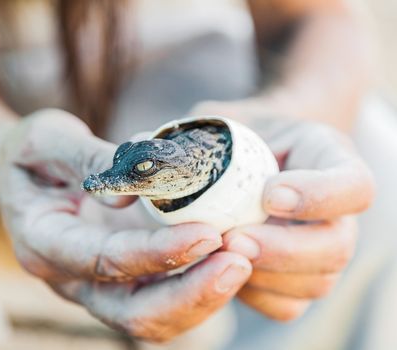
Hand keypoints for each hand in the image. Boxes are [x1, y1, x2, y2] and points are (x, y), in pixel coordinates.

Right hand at [0, 109, 251, 341]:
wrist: (22, 177)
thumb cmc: (32, 155)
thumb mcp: (45, 139)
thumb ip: (86, 158)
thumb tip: (132, 190)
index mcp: (44, 244)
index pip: (105, 260)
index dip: (158, 253)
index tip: (209, 233)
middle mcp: (71, 278)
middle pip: (134, 312)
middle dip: (191, 293)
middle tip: (240, 260)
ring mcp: (98, 285)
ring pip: (155, 318)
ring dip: (203, 297)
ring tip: (244, 259)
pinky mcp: (122, 280)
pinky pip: (165, 300)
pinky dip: (199, 287)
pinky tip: (229, 257)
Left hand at [192, 101, 374, 320]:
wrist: (245, 161)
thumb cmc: (231, 138)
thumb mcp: (212, 123)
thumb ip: (181, 137)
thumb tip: (132, 164)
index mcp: (328, 161)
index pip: (354, 185)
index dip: (320, 195)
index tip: (269, 193)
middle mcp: (334, 213)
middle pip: (336, 245)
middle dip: (284, 249)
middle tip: (232, 239)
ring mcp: (320, 252)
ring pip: (314, 282)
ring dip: (265, 276)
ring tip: (218, 254)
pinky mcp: (296, 281)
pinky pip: (286, 305)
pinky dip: (254, 295)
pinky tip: (221, 271)